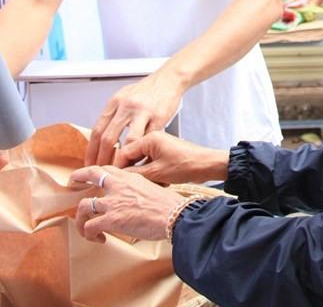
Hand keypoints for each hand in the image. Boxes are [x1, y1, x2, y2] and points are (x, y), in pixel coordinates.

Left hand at [70, 165, 185, 242]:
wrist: (173, 215)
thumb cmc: (168, 205)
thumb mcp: (152, 187)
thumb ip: (138, 189)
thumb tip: (135, 198)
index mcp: (128, 177)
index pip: (107, 168)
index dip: (96, 171)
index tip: (91, 175)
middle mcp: (117, 186)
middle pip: (90, 174)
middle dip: (78, 177)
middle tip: (72, 182)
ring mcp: (112, 202)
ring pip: (83, 206)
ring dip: (80, 219)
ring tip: (84, 228)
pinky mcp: (111, 220)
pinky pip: (89, 226)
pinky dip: (89, 234)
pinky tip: (99, 239)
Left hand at [85, 72, 183, 165]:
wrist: (168, 80)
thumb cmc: (146, 90)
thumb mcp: (124, 96)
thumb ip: (113, 114)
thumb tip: (101, 135)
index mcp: (115, 102)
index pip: (97, 129)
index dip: (91, 150)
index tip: (89, 163)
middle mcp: (126, 106)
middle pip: (108, 137)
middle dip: (102, 159)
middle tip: (101, 172)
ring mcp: (142, 112)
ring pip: (128, 141)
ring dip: (123, 159)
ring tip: (120, 170)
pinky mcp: (158, 117)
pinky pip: (148, 140)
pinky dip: (143, 153)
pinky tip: (140, 161)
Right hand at [114, 131, 228, 185]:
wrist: (208, 165)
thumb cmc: (187, 165)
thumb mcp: (158, 173)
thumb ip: (136, 173)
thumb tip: (119, 177)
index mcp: (149, 138)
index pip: (124, 151)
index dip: (118, 167)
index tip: (113, 180)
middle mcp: (153, 139)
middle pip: (133, 157)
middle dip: (134, 172)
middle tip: (134, 184)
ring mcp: (159, 146)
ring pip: (142, 162)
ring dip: (145, 175)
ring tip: (154, 184)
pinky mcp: (165, 153)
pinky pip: (151, 164)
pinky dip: (154, 174)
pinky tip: (162, 183)